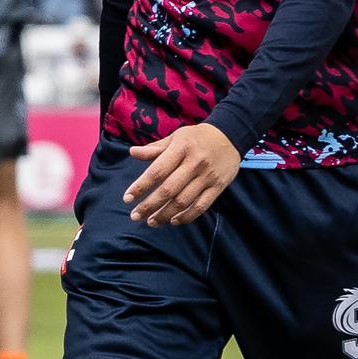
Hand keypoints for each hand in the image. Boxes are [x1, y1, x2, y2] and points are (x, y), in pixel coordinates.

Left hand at [122, 121, 240, 226]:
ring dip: (165, 214)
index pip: (157, 171)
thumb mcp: (175, 137)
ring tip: (151, 222)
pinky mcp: (219, 186)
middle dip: (150, 206)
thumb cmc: (196, 137)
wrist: (230, 136)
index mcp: (181, 149)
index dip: (141, 186)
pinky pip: (202, 205)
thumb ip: (155, 148)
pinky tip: (173, 221)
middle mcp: (195, 163)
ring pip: (184, 201)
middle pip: (169, 190)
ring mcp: (208, 176)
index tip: (127, 199)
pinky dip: (187, 216)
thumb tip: (132, 152)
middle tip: (135, 216)